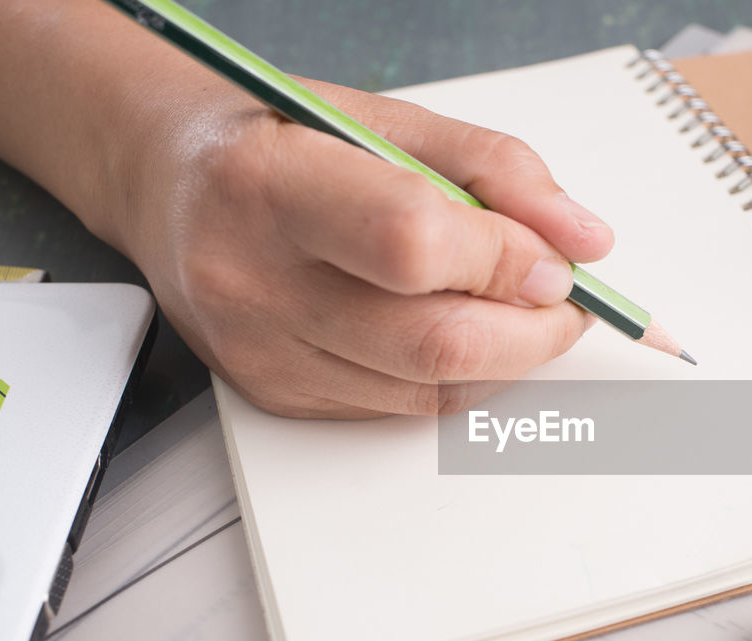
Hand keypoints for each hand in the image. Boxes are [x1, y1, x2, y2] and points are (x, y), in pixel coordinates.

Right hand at [123, 77, 611, 417]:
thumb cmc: (278, 140)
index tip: (554, 260)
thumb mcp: (389, 118)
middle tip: (564, 302)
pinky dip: (456, 378)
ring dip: (506, 359)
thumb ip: (498, 170)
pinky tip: (457, 329)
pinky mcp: (276, 395)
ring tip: (515, 307)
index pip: (414, 244)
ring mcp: (261, 351)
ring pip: (429, 392)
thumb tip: (582, 240)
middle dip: (534, 332)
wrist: (168, 183)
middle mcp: (253, 281)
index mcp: (273, 186)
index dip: (506, 260)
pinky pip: (402, 411)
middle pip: (434, 344)